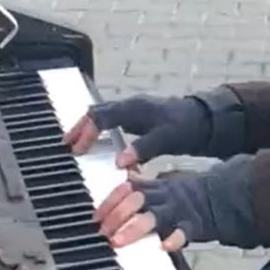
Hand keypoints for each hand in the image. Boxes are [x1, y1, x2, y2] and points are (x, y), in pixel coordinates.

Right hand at [63, 95, 211, 167]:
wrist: (203, 119)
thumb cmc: (186, 127)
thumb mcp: (167, 138)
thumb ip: (143, 148)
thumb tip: (119, 163)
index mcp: (135, 108)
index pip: (102, 115)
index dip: (86, 131)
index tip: (76, 149)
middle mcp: (131, 105)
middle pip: (97, 111)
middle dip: (80, 127)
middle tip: (67, 145)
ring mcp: (133, 110)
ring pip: (103, 114)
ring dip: (89, 128)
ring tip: (76, 146)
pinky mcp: (137, 118)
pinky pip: (112, 121)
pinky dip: (101, 131)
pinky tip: (99, 146)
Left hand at [94, 171, 210, 250]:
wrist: (225, 196)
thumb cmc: (193, 196)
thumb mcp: (167, 184)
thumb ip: (146, 183)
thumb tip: (126, 176)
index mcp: (158, 186)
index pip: (129, 187)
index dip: (111, 200)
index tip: (96, 215)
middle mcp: (166, 196)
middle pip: (137, 199)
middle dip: (117, 214)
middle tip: (103, 230)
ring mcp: (180, 210)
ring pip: (155, 215)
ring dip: (134, 227)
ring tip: (119, 240)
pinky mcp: (195, 224)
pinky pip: (184, 231)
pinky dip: (175, 238)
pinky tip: (165, 244)